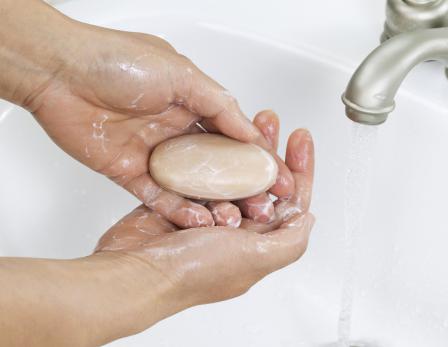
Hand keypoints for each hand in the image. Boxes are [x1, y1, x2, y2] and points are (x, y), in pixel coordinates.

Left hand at [0, 1, 293, 227]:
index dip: (258, 158)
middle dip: (243, 188)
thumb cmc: (117, 60)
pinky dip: (178, 211)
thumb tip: (250, 131)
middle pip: (217, 167)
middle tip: (262, 206)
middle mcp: (177, 131)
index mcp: (193, 105)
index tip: (279, 178)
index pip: (235, 137)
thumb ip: (218, 105)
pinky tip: (199, 221)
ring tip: (233, 220)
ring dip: (214, 204)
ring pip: (192, 186)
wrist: (59, 72)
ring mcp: (154, 154)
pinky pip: (158, 198)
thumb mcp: (182, 74)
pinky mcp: (129, 173)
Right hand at [93, 123, 314, 340]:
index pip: (288, 200)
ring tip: (244, 123)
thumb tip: (307, 218)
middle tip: (269, 121)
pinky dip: (207, 158)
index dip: (298, 168)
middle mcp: (236, 230)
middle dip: (268, 149)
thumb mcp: (255, 258)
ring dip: (239, 148)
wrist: (136, 272)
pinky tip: (211, 139)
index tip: (299, 138)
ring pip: (231, 174)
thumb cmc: (193, 271)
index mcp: (258, 242)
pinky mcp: (181, 204)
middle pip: (261, 181)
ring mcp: (208, 215)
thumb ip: (289, 241)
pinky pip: (200, 175)